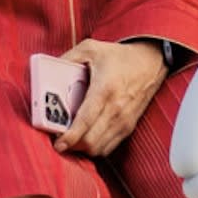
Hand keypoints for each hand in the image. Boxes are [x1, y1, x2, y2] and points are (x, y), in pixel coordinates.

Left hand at [54, 38, 167, 155]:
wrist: (151, 62)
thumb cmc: (120, 56)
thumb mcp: (91, 48)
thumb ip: (67, 58)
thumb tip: (45, 70)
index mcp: (105, 89)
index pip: (85, 121)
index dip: (70, 137)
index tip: (58, 144)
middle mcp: (116, 108)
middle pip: (91, 141)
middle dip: (72, 145)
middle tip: (59, 139)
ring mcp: (124, 120)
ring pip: (99, 148)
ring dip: (82, 148)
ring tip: (72, 139)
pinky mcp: (128, 126)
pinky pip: (108, 147)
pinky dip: (95, 147)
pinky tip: (87, 137)